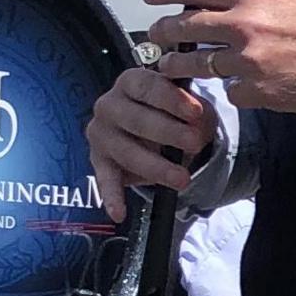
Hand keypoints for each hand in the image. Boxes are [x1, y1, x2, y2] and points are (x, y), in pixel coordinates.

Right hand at [86, 64, 218, 218]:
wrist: (152, 127)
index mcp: (130, 82)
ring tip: (181, 178)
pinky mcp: (98, 159)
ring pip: (126, 151)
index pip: (147, 86)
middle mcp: (109, 105)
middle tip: (194, 143)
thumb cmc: (170, 110)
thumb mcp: (185, 104)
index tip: (195, 112)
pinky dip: (111, 197)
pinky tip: (119, 213)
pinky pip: (104, 179)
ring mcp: (101, 133)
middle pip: (136, 119)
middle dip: (168, 132)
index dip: (172, 99)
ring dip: (155, 167)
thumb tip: (198, 120)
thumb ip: (191, 109)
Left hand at [146, 0, 295, 118]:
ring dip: (180, 64)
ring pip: (197, 63)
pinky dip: (230, 89)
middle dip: (163, 32)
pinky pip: (227, 91)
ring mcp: (248, 61)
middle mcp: (244, 25)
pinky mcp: (256, 92)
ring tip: (174, 65)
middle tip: (157, 36)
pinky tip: (237, 85)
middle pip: (184, 27)